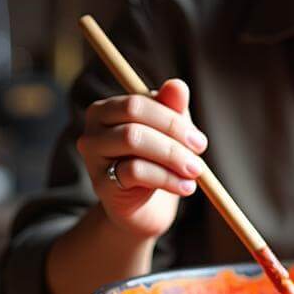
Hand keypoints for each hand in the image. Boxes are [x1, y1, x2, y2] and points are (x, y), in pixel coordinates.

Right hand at [76, 78, 206, 239]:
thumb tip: (177, 85)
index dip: (172, 119)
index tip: (199, 141)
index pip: (138, 102)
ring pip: (133, 140)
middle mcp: (93, 129)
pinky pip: (134, 171)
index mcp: (107, 110)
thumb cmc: (157, 161)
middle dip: (173, 135)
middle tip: (200, 153)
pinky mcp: (101, 183)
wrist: (145, 207)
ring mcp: (94, 157)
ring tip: (195, 172)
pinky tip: (185, 187)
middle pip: (133, 118)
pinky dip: (166, 178)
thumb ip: (172, 107)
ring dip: (172, 156)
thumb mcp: (169, 132)